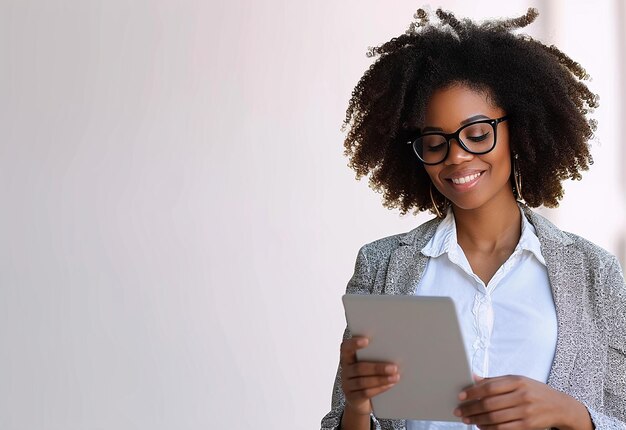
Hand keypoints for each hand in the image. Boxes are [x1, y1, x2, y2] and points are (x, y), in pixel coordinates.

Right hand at [340, 336, 399, 415]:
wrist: (359, 402)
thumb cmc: (367, 376)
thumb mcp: (367, 364)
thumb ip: (374, 356)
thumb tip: (394, 350)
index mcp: (347, 358)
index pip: (346, 348)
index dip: (354, 343)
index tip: (367, 340)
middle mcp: (345, 371)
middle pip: (359, 368)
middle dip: (377, 368)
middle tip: (394, 367)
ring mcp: (347, 385)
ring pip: (363, 382)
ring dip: (381, 379)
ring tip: (395, 377)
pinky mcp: (352, 398)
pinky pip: (365, 393)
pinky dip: (379, 389)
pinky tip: (389, 385)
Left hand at [453, 375, 591, 429]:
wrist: (560, 406)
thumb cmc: (534, 391)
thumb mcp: (517, 380)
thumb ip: (495, 380)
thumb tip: (473, 378)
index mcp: (517, 381)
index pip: (489, 387)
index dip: (472, 392)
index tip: (460, 396)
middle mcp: (522, 396)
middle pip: (490, 404)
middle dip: (471, 408)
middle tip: (460, 411)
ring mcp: (526, 412)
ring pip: (495, 418)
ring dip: (477, 420)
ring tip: (467, 419)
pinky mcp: (528, 426)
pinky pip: (504, 428)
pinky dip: (490, 428)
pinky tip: (481, 426)